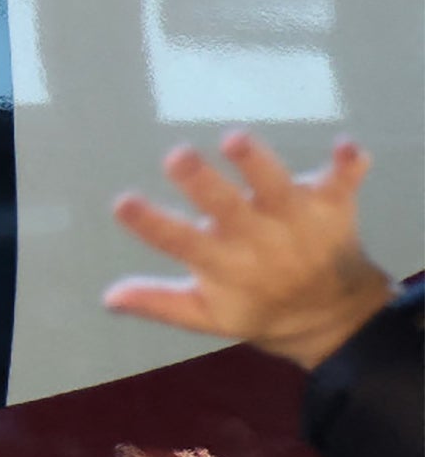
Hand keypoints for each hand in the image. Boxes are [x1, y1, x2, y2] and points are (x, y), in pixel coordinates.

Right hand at [104, 130, 394, 368]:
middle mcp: (259, 241)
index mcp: (224, 265)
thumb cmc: (260, 307)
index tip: (123, 203)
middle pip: (227, 208)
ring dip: (258, 165)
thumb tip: (108, 297)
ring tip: (235, 139)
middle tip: (178, 156)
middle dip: (202, 182)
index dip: (151, 224)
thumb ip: (160, 302)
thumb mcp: (207, 315)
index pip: (181, 243)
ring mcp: (298, 223)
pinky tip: (349, 147)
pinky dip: (348, 167)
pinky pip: (343, 183)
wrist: (335, 317)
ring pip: (277, 189)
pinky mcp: (333, 207)